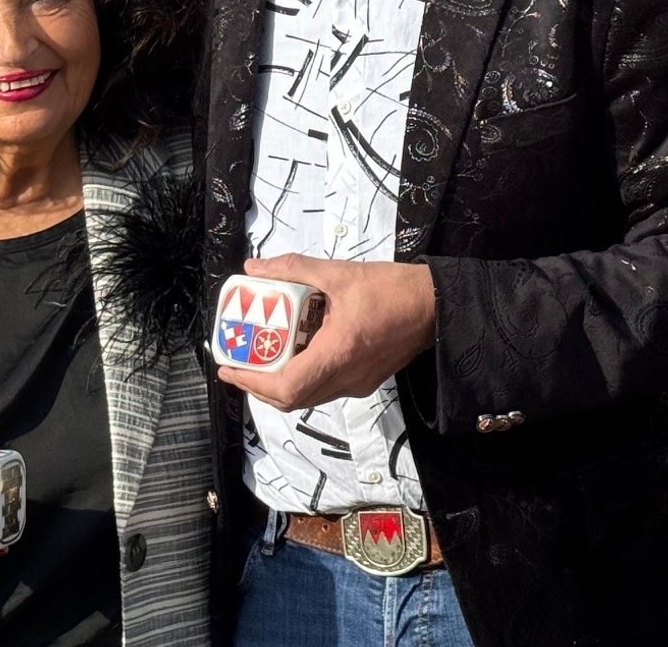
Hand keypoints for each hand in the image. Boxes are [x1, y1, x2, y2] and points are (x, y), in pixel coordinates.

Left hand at [216, 254, 436, 412]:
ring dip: (280, 384)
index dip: (251, 382)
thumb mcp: (340, 273)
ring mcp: (358, 383)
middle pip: (292, 399)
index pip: (286, 387)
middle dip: (259, 385)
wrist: (438, 306)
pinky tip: (296, 351)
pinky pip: (325, 388)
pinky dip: (303, 377)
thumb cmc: (393, 289)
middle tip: (238, 364)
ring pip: (308, 397)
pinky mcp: (366, 380)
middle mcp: (347, 378)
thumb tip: (256, 268)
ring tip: (261, 359)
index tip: (229, 368)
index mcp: (338, 354)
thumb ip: (295, 269)